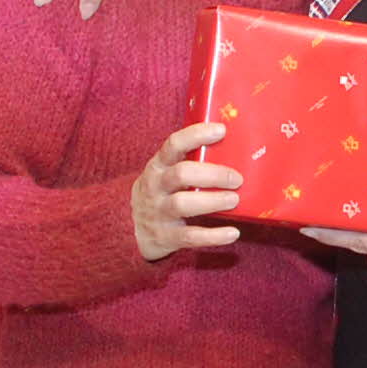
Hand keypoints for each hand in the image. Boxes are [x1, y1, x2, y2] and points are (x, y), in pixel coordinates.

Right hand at [130, 122, 241, 261]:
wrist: (130, 229)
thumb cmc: (160, 193)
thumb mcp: (165, 173)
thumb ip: (190, 163)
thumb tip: (233, 151)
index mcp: (158, 166)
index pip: (174, 144)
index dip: (197, 135)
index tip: (221, 130)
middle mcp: (156, 187)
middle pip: (181, 174)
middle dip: (212, 174)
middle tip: (236, 178)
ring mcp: (159, 212)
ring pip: (182, 204)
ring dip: (212, 201)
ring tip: (234, 200)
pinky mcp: (165, 237)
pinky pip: (190, 236)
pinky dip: (213, 235)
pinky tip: (232, 233)